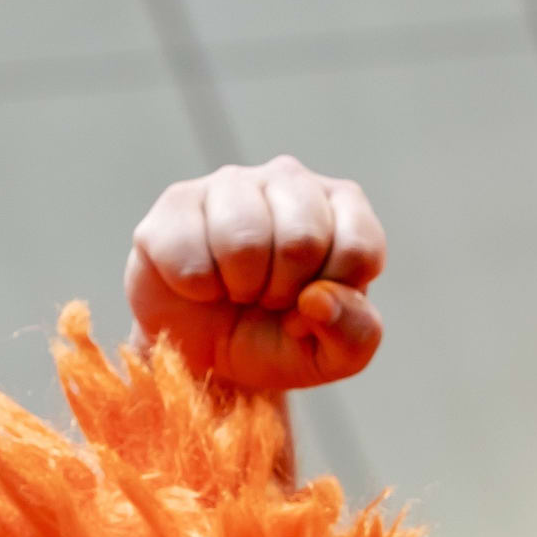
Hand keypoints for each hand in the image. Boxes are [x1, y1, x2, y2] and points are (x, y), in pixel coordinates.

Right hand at [125, 158, 386, 391]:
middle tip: (267, 300)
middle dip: (284, 293)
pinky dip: (196, 288)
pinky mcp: (177, 202)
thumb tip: (318, 299)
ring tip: (235, 289)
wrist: (205, 355)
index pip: (359, 247)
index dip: (333, 298)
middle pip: (303, 240)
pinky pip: (190, 253)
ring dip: (240, 288)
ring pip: (245, 242)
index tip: (310, 309)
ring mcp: (231, 184)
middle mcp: (290, 180)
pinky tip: (199, 283)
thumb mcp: (332, 355)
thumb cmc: (277, 341)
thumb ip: (354, 333)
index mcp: (342, 206)